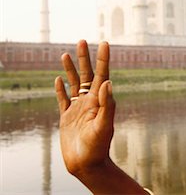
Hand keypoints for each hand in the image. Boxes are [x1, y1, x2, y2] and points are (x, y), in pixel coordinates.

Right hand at [55, 40, 114, 177]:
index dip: (103, 59)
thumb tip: (108, 82)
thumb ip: (107, 104)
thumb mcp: (104, 125)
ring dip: (70, 69)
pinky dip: (60, 89)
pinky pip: (63, 99)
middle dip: (85, 58)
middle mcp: (90, 101)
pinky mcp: (67, 117)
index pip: (103, 75)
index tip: (105, 43)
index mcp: (100, 100)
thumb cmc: (98, 147)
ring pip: (74, 84)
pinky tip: (58, 80)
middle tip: (82, 40)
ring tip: (65, 54)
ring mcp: (78, 108)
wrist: (86, 164)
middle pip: (87, 74)